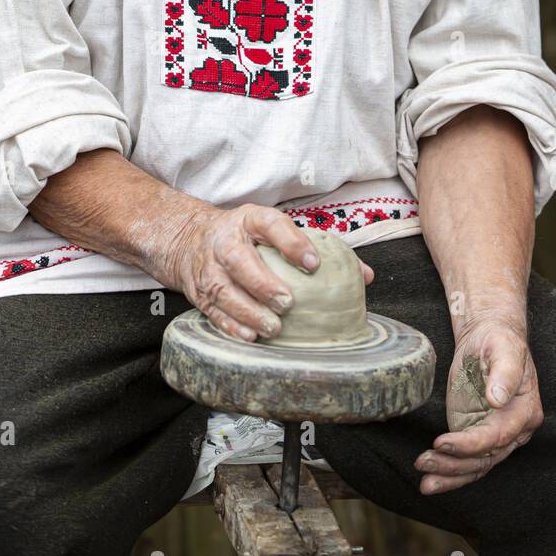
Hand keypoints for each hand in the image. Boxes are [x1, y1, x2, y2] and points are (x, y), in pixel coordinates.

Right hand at [169, 203, 373, 342]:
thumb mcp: (275, 230)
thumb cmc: (246, 236)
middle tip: (288, 302)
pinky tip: (250, 336)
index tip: (314, 263)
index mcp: (250, 220)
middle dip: (263, 282)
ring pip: (223, 289)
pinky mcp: (198, 291)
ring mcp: (208, 267)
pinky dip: (230, 325)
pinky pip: (212, 310)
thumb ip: (317, 250)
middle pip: (239, 259)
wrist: (190, 239)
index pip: (271, 225)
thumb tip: (365, 276)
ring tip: (273, 326)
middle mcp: (225, 240)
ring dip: (248, 310)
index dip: (292, 242)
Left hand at [414, 312, 542, 494]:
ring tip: (424, 481)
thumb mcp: (504, 348)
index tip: (442, 442)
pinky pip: (466, 462)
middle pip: (486, 458)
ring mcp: (493, 435)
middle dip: (454, 465)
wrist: (488, 337)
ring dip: (450, 475)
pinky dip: (450, 474)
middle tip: (425, 462)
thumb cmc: (499, 341)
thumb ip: (504, 373)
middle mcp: (513, 431)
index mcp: (525, 411)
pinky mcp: (475, 435)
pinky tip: (431, 481)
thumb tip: (498, 399)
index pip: (498, 436)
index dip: (471, 444)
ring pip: (475, 466)